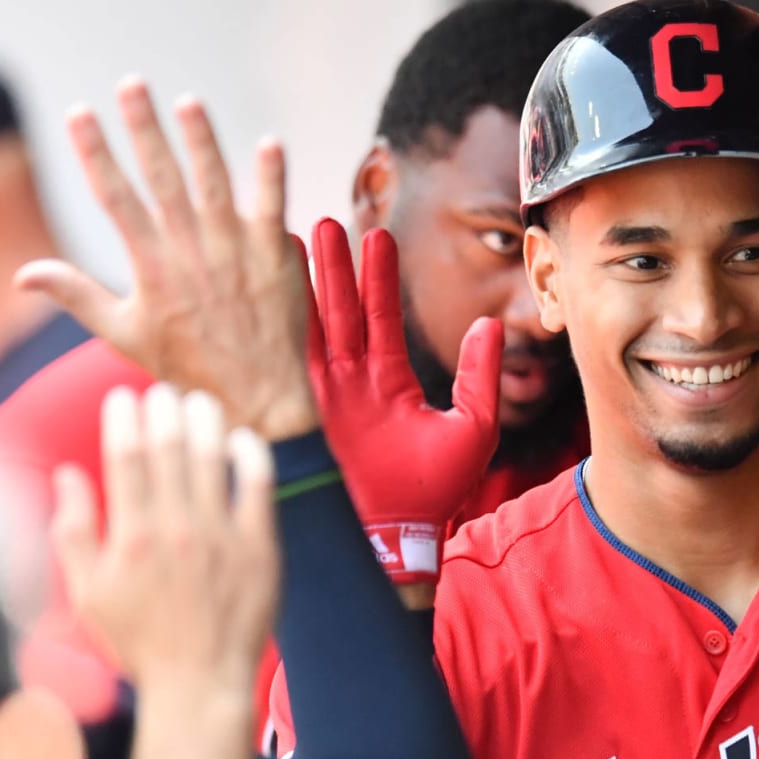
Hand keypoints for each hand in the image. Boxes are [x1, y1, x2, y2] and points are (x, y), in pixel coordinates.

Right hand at [16, 78, 316, 438]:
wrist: (258, 397)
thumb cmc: (189, 366)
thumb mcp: (124, 334)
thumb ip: (77, 296)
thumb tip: (23, 276)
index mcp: (150, 267)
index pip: (114, 197)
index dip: (95, 153)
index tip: (79, 113)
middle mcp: (190, 253)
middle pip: (162, 179)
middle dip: (144, 129)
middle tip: (131, 84)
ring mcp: (235, 252)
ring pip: (214, 184)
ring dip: (202, 141)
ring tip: (187, 102)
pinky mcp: (276, 257)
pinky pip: (274, 208)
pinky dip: (272, 176)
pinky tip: (269, 140)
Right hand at [51, 384, 277, 695]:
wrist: (201, 681)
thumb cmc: (141, 641)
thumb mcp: (89, 592)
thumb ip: (74, 531)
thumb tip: (67, 475)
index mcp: (132, 537)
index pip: (125, 458)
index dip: (123, 418)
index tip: (122, 397)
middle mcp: (177, 529)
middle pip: (170, 448)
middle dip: (163, 409)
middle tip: (163, 391)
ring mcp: (222, 536)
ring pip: (214, 457)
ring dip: (205, 420)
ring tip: (199, 401)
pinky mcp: (260, 546)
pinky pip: (260, 485)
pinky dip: (251, 454)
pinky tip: (242, 437)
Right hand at [306, 219, 501, 584]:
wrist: (400, 538)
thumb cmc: (437, 490)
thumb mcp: (473, 426)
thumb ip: (480, 376)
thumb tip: (489, 326)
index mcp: (390, 381)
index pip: (382, 317)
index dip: (378, 277)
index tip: (376, 235)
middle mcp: (353, 383)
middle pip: (340, 312)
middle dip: (333, 268)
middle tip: (324, 220)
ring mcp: (325, 398)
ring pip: (312, 331)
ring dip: (304, 288)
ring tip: (297, 239)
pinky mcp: (306, 416)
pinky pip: (291, 366)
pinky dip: (281, 331)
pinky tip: (270, 295)